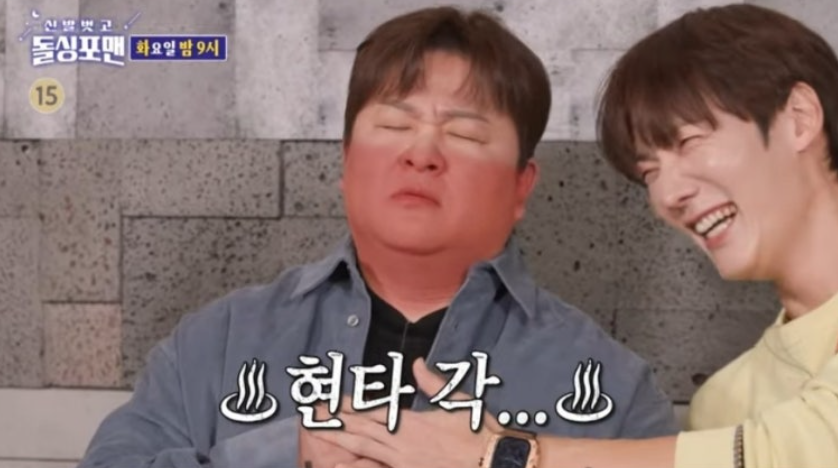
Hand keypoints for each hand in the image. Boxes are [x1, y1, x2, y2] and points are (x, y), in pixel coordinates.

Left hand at [313, 358, 500, 467]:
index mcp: (413, 423)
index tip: (329, 399)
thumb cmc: (479, 433)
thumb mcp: (458, 402)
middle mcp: (403, 445)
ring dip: (340, 444)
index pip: (373, 412)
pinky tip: (339, 466)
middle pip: (361, 432)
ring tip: (318, 438)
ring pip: (364, 453)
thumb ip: (433, 384)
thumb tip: (415, 363)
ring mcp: (404, 464)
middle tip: (312, 414)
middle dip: (335, 422)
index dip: (349, 406)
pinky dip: (359, 467)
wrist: (496, 463)